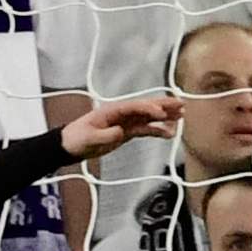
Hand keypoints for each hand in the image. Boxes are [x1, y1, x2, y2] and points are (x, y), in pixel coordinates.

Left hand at [58, 91, 185, 156]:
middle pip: (146, 107)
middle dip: (163, 105)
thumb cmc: (76, 139)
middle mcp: (121, 114)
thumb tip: (121, 132)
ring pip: (149, 117)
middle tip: (181, 104)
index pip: (134, 106)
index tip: (161, 113)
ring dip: (165, 117)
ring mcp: (125, 122)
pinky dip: (157, 130)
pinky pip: (145, 129)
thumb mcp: (89, 138)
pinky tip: (169, 133)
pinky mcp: (126, 132)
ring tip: (181, 116)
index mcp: (112, 110)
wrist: (70, 146)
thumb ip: (105, 135)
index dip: (149, 108)